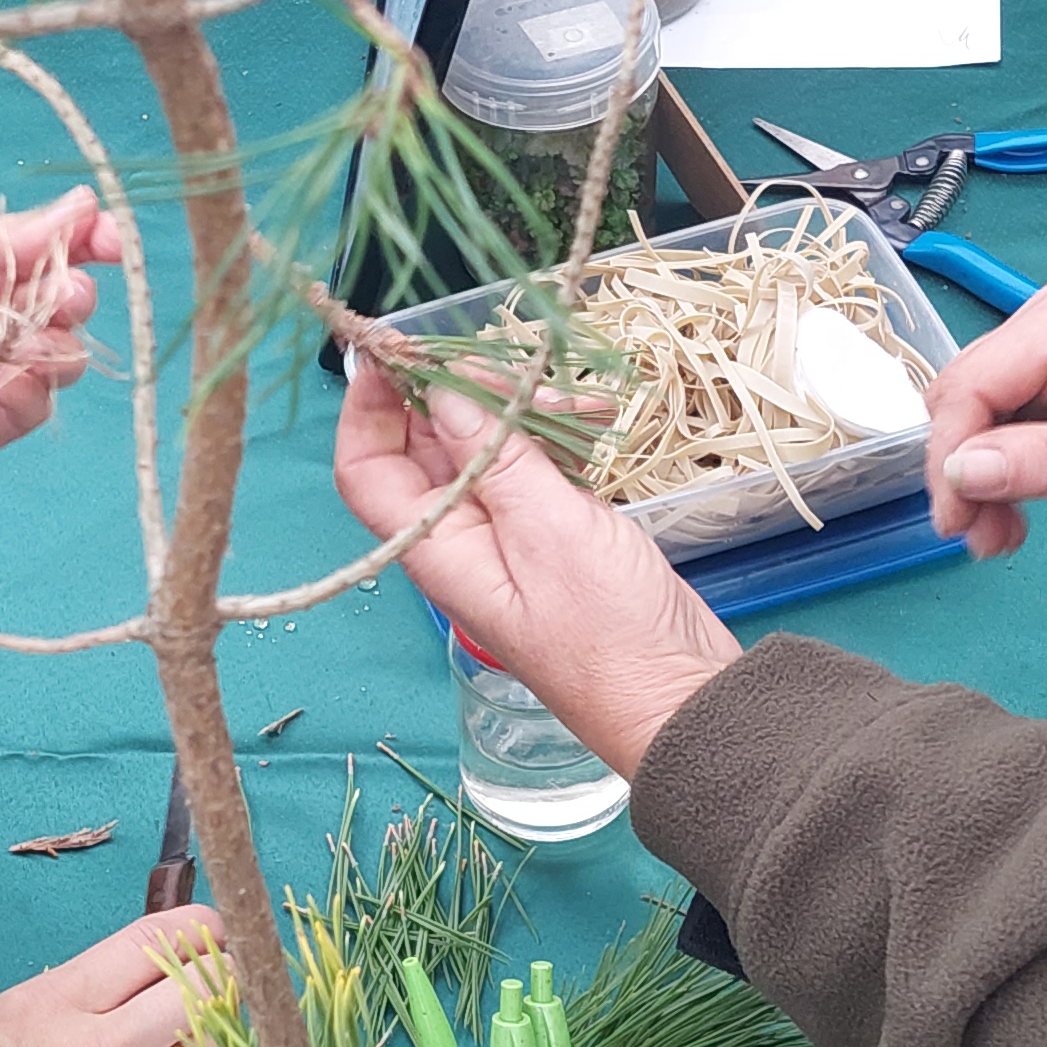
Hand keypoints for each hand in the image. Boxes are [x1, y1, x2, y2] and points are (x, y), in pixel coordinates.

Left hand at [0, 192, 119, 480]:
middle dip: (75, 298)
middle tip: (58, 297)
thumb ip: (3, 237)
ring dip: (50, 347)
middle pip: (72, 309)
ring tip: (9, 344)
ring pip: (65, 360)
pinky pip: (35, 409)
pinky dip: (25, 392)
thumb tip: (82, 205)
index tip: (108, 241)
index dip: (92, 245)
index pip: (58, 254)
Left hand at [333, 356, 741, 777]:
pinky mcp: (555, 533)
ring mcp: (509, 535)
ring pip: (489, 449)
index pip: (366, 469)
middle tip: (511, 365)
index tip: (391, 351)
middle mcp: (460, 539)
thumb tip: (444, 395)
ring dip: (524, 412)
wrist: (680, 696)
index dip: (367, 408)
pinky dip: (561, 438)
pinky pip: (537, 468)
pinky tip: (599, 420)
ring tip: (580, 403)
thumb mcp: (546, 526)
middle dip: (462, 394)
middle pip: (429, 446)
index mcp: (435, 547)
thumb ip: (494, 455)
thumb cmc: (606, 630)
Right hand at [920, 279, 1046, 559]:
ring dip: (977, 476)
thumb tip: (962, 471)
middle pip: (963, 395)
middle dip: (962, 471)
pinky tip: (1014, 507)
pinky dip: (1000, 465)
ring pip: (973, 410)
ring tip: (1000, 533)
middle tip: (982, 536)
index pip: (971, 384)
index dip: (949, 455)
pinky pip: (1000, 416)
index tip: (957, 521)